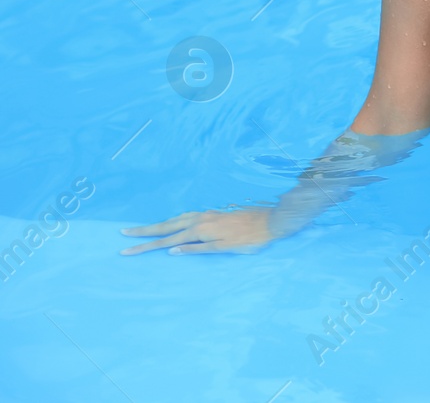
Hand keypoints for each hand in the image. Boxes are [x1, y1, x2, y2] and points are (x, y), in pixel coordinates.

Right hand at [119, 205, 278, 255]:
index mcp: (200, 230)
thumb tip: (173, 251)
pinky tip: (173, 222)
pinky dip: (173, 220)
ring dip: (158, 224)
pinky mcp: (213, 213)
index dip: (146, 247)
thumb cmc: (250, 239)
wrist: (271, 220)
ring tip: (142, 229)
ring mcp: (206, 214)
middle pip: (166, 227)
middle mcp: (200, 219)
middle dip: (144, 231)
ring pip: (176, 219)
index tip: (126, 251)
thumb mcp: (224, 248)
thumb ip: (198, 249)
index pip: (166, 241)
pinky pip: (186, 216)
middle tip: (123, 233)